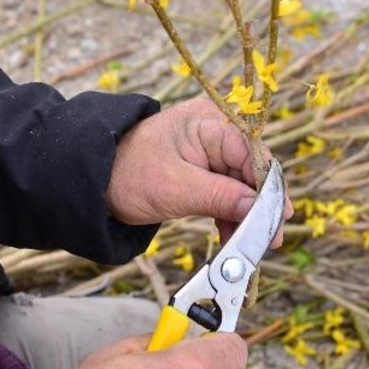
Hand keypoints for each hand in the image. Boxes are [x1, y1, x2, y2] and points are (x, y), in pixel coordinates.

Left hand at [104, 97, 293, 243]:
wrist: (92, 180)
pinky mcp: (203, 170)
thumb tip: (261, 212)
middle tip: (267, 242)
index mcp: (212, 122)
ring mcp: (210, 151)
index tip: (276, 224)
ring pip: (243, 185)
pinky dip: (231, 214)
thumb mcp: (176, 188)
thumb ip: (222, 198)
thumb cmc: (127, 174)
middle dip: (259, 207)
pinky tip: (232, 236)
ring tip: (247, 247)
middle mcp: (217, 131)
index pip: (255, 156)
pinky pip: (228, 192)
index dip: (269, 192)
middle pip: (253, 171)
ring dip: (246, 216)